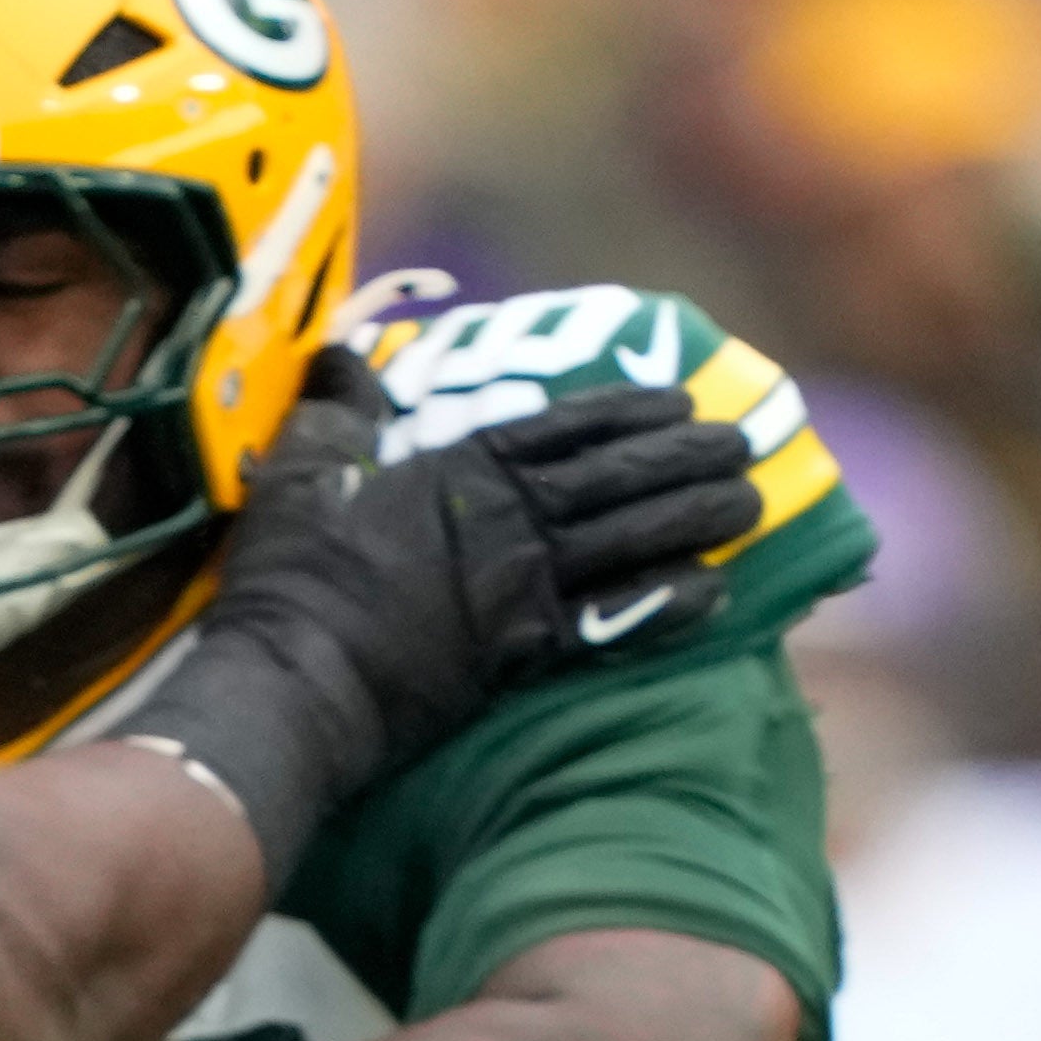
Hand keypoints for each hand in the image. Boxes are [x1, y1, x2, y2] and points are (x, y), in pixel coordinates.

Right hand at [148, 354, 773, 872]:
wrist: (299, 682)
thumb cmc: (290, 576)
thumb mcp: (301, 469)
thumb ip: (336, 409)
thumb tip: (343, 357)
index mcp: (461, 471)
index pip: (560, 428)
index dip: (624, 411)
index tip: (678, 399)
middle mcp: (509, 525)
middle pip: (614, 481)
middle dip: (684, 458)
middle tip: (741, 442)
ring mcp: (523, 592)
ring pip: (629, 542)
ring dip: (695, 519)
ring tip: (750, 503)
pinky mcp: (526, 657)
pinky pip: (616, 623)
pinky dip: (669, 606)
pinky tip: (718, 593)